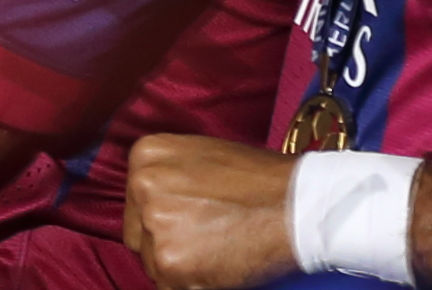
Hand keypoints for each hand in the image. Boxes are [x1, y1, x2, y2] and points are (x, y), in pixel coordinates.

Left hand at [124, 133, 302, 289]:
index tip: (185, 225)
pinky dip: (192, 285)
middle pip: (138, 234)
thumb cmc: (259, 180)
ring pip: (153, 263)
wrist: (296, 204)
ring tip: (216, 252)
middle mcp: (142, 185)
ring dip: (180, 266)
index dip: (162, 219)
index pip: (135, 201)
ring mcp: (155, 224)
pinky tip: (217, 268)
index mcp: (146, 155)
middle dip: (164, 244)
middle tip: (202, 243)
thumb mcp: (202, 157)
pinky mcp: (170, 262)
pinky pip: (169, 286)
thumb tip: (156, 204)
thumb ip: (172, 177)